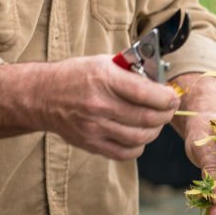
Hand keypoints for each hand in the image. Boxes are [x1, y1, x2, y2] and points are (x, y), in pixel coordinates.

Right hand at [0, 55, 178, 160]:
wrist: (42, 96)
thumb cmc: (77, 75)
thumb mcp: (104, 62)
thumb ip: (132, 71)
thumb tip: (161, 81)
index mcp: (105, 79)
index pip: (147, 93)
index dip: (167, 98)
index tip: (172, 97)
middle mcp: (99, 105)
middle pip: (147, 118)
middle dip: (165, 114)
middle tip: (168, 109)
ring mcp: (94, 127)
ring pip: (140, 137)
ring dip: (154, 130)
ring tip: (154, 121)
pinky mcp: (90, 144)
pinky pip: (125, 152)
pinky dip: (138, 146)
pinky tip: (138, 135)